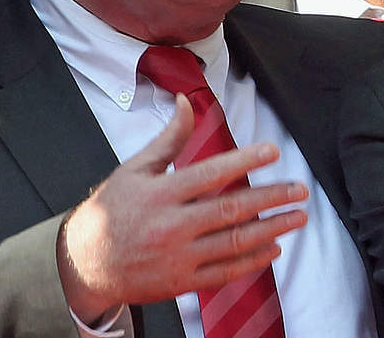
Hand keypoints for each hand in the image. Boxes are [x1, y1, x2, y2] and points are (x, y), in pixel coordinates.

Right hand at [57, 94, 308, 321]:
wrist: (83, 263)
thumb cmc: (111, 210)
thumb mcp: (134, 169)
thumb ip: (168, 139)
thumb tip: (186, 101)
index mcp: (159, 193)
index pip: (211, 173)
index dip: (245, 161)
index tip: (273, 151)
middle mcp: (170, 225)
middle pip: (231, 209)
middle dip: (271, 198)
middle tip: (300, 190)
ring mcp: (177, 256)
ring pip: (234, 242)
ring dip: (272, 229)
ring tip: (297, 217)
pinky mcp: (181, 281)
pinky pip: (224, 272)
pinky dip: (253, 261)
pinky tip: (274, 248)